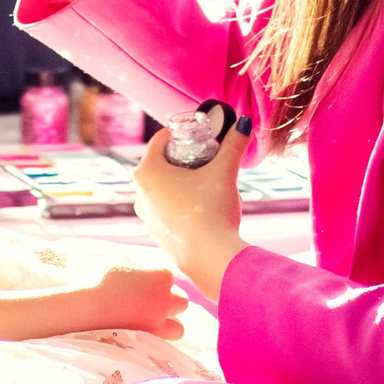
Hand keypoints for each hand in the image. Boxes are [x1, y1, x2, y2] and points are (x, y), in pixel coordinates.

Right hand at [81, 263, 187, 339]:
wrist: (89, 306)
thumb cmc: (101, 280)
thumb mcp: (116, 260)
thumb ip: (132, 263)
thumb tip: (132, 266)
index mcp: (162, 277)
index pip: (168, 278)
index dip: (155, 280)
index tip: (141, 283)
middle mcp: (166, 301)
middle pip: (181, 302)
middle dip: (170, 302)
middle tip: (152, 302)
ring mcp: (159, 322)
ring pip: (178, 328)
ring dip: (169, 324)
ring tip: (151, 322)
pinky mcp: (148, 339)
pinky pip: (160, 342)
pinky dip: (153, 338)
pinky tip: (139, 332)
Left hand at [134, 126, 248, 300]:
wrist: (210, 258)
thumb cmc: (211, 210)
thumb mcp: (224, 172)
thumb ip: (233, 146)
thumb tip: (244, 124)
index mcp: (147, 172)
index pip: (160, 140)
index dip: (180, 133)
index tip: (198, 133)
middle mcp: (139, 194)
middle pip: (160, 165)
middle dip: (182, 158)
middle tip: (205, 157)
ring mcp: (146, 218)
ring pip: (162, 190)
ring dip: (181, 184)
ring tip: (206, 184)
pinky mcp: (157, 236)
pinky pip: (166, 211)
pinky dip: (180, 205)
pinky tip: (201, 209)